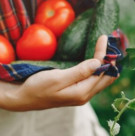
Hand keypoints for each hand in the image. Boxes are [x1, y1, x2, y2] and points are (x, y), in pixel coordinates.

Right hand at [0, 35, 116, 110]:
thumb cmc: (37, 87)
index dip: (104, 54)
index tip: (103, 37)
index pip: (101, 71)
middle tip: (112, 43)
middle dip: (112, 60)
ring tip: (108, 49)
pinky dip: (100, 69)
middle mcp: (85, 95)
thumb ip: (79, 72)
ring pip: (102, 80)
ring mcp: (81, 95)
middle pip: (107, 77)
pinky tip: (98, 60)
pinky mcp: (77, 92)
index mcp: (82, 92)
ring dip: (107, 65)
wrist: (22, 98)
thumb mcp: (57, 78)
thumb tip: (98, 63)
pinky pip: (94, 80)